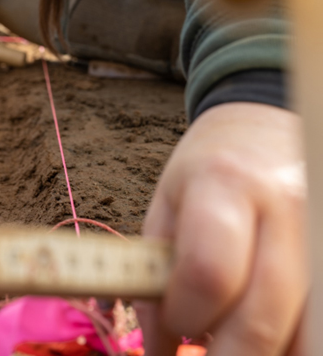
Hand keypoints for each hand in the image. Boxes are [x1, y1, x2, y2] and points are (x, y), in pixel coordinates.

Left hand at [138, 102, 307, 355]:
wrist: (266, 128)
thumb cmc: (211, 168)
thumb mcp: (169, 200)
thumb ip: (155, 271)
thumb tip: (159, 348)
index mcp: (228, 182)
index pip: (209, 273)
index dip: (184, 315)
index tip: (176, 320)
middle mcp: (289, 206)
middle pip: (262, 320)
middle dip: (225, 355)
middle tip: (207, 350)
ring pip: (306, 336)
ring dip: (267, 351)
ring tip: (239, 335)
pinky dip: (295, 341)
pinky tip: (272, 328)